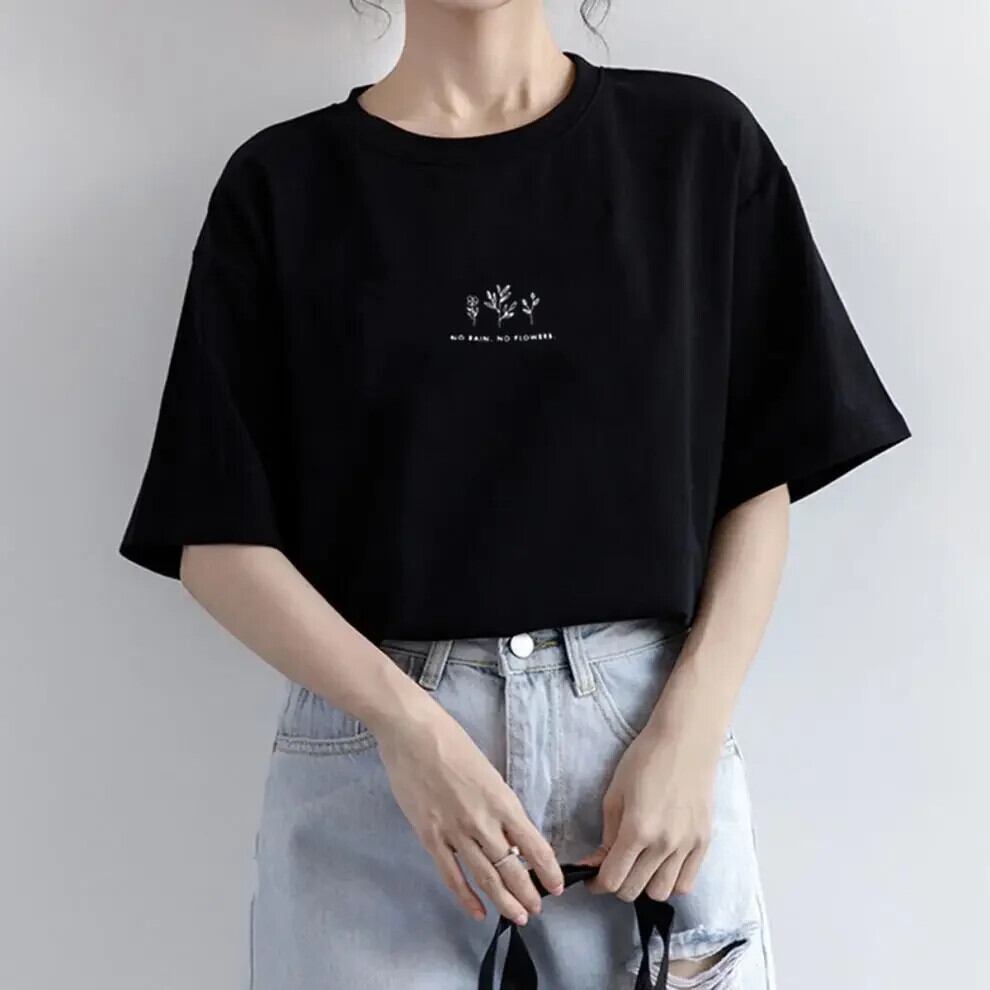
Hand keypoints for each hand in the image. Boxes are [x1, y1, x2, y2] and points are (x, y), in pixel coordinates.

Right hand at [375, 703, 565, 924]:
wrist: (413, 733)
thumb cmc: (451, 742)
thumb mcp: (487, 771)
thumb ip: (498, 803)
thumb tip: (508, 832)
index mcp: (502, 800)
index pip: (534, 845)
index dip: (548, 870)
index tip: (557, 885)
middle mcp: (483, 821)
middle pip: (512, 868)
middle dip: (529, 893)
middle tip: (537, 908)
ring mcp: (456, 832)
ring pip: (486, 878)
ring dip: (505, 901)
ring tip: (518, 916)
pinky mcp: (430, 837)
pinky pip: (452, 875)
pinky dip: (466, 897)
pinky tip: (477, 911)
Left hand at [576, 722, 722, 901]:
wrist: (685, 741)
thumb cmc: (646, 759)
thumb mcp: (614, 793)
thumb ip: (607, 834)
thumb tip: (596, 864)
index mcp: (637, 830)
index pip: (612, 880)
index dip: (597, 883)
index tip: (593, 877)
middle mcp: (664, 844)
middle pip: (634, 891)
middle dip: (618, 883)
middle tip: (613, 867)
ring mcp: (687, 846)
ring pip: (661, 893)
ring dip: (645, 885)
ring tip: (640, 866)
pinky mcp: (704, 843)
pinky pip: (686, 883)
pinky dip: (671, 881)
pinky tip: (662, 865)